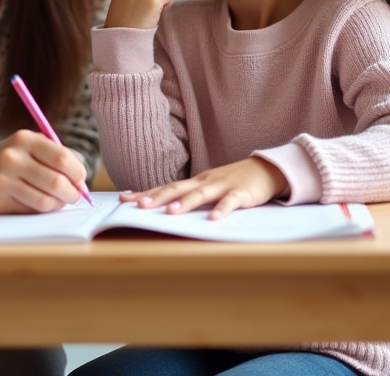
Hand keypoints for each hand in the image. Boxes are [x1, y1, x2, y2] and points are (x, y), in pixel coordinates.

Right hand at [0, 129, 89, 213]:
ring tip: (60, 200)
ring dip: (59, 204)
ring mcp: (2, 181)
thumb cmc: (17, 158)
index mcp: (25, 139)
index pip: (61, 159)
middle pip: (55, 182)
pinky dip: (43, 209)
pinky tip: (41, 202)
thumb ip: (60, 158)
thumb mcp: (34, 146)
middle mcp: (11, 159)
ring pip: (45, 201)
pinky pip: (31, 211)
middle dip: (72, 193)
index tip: (81, 180)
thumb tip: (81, 183)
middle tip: (75, 195)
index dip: (78, 173)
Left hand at [119, 157, 289, 219]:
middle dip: (157, 198)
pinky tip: (214, 219)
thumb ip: (190, 195)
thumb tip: (165, 206)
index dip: (145, 193)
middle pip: (177, 189)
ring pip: (201, 195)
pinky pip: (230, 202)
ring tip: (170, 213)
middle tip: (139, 207)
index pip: (165, 187)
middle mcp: (204, 182)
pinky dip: (222, 210)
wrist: (266, 169)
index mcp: (195, 182)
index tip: (123, 200)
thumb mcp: (209, 186)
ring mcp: (222, 186)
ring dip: (185, 203)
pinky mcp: (241, 194)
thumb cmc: (234, 180)